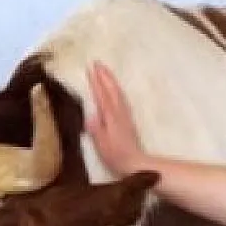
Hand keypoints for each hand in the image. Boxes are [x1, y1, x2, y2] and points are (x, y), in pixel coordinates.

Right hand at [83, 62, 148, 176]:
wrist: (135, 163)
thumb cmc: (115, 156)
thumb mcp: (102, 145)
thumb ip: (96, 130)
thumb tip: (90, 115)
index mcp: (111, 117)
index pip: (101, 95)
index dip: (96, 82)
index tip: (90, 68)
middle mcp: (119, 113)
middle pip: (112, 89)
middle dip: (104, 75)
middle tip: (97, 62)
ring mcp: (125, 115)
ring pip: (118, 92)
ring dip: (111, 79)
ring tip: (104, 70)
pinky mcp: (127, 119)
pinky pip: (121, 98)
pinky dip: (116, 89)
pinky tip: (114, 88)